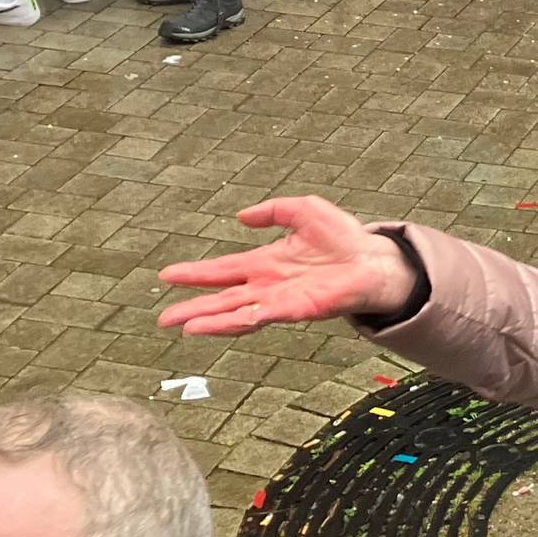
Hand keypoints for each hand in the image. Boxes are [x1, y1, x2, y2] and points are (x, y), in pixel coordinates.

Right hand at [156, 196, 419, 335]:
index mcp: (266, 263)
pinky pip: (263, 316)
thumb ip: (273, 211)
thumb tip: (242, 216)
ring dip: (210, 320)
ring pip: (237, 313)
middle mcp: (268, 285)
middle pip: (223, 298)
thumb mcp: (303, 210)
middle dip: (192, 307)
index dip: (196, 273)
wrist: (375, 259)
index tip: (166, 275)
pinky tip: (220, 325)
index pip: (224, 269)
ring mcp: (281, 300)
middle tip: (161, 318)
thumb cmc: (344, 237)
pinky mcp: (297, 309)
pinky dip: (239, 321)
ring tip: (182, 326)